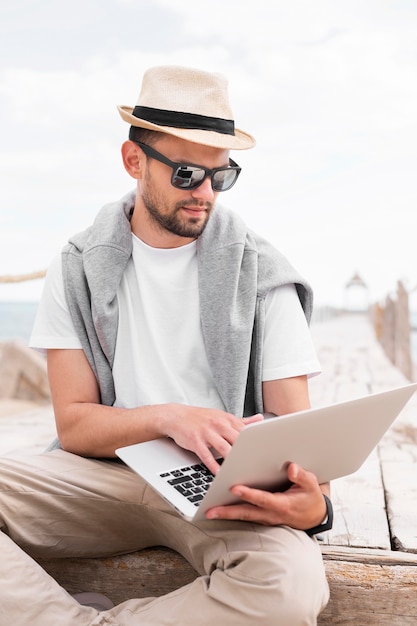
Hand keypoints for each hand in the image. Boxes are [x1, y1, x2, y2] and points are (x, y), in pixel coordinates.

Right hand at [161, 406, 263, 474]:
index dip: (257, 443)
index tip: (266, 454)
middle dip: (247, 453)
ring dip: (233, 461)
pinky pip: (207, 456)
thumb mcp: (221, 417)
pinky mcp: (195, 441)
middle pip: (238, 440)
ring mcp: (207, 433)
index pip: (247, 432)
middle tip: (257, 466)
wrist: (176, 416)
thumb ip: (242, 421)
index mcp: (227, 419)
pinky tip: (219, 474)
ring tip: (241, 472)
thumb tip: (260, 419)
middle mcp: (219, 424)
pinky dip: (214, 466)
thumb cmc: (200, 418)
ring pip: (224, 448)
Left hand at [205, 462, 327, 527]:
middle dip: (227, 512)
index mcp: (283, 505)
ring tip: (209, 511)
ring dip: (226, 514)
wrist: (314, 516)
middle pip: (247, 513)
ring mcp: (266, 518)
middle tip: (210, 511)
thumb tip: (292, 467)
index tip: (234, 488)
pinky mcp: (262, 517)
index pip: (263, 499)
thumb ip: (302, 477)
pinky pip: (245, 516)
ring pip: (243, 516)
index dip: (249, 494)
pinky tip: (219, 509)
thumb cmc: (310, 498)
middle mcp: (271, 514)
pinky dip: (232, 514)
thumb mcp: (312, 486)